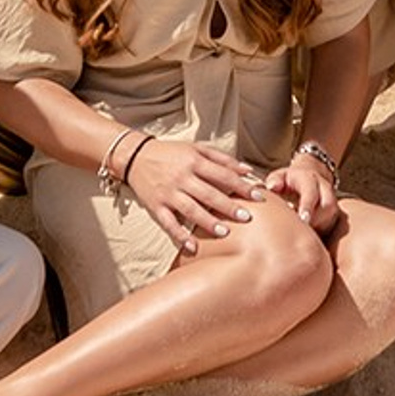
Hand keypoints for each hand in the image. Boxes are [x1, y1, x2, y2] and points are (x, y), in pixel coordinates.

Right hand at [124, 136, 262, 254]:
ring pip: (190, 209)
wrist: (136, 156)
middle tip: (247, 217)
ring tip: (224, 232)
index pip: (223, 175)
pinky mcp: (156, 206)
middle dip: (228, 206)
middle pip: (208, 193)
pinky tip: (192, 247)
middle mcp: (182, 177)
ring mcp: (168, 193)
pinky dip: (180, 235)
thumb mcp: (196, 148)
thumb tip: (248, 170)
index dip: (241, 186)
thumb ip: (222, 159)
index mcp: (194, 161)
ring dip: (207, 221)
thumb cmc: (171, 153)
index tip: (259, 197)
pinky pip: (168, 223)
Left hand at [264, 148, 339, 232]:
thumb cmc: (289, 180)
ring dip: (320, 227)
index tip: (303, 219)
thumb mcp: (279, 176)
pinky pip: (333, 223)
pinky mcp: (334, 210)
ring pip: (332, 216)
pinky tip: (310, 236)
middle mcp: (324, 187)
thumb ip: (274, 180)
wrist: (309, 174)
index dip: (308, 206)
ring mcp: (331, 199)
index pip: (311, 192)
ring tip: (305, 235)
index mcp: (309, 178)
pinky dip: (323, 231)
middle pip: (328, 205)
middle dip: (318, 220)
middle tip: (305, 234)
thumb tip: (272, 187)